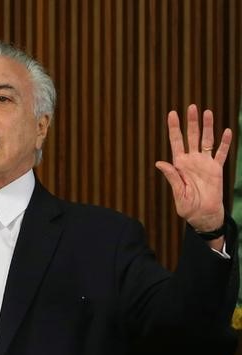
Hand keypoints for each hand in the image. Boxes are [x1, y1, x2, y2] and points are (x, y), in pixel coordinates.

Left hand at [156, 104, 232, 234]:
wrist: (204, 215)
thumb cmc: (188, 207)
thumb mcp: (178, 193)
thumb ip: (172, 177)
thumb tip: (159, 162)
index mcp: (179, 165)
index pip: (176, 142)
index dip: (174, 128)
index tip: (172, 113)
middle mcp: (192, 160)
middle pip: (192, 137)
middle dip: (191, 122)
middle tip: (191, 106)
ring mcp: (205, 163)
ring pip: (207, 140)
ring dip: (208, 127)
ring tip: (207, 112)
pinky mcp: (216, 169)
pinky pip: (221, 153)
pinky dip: (225, 143)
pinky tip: (227, 131)